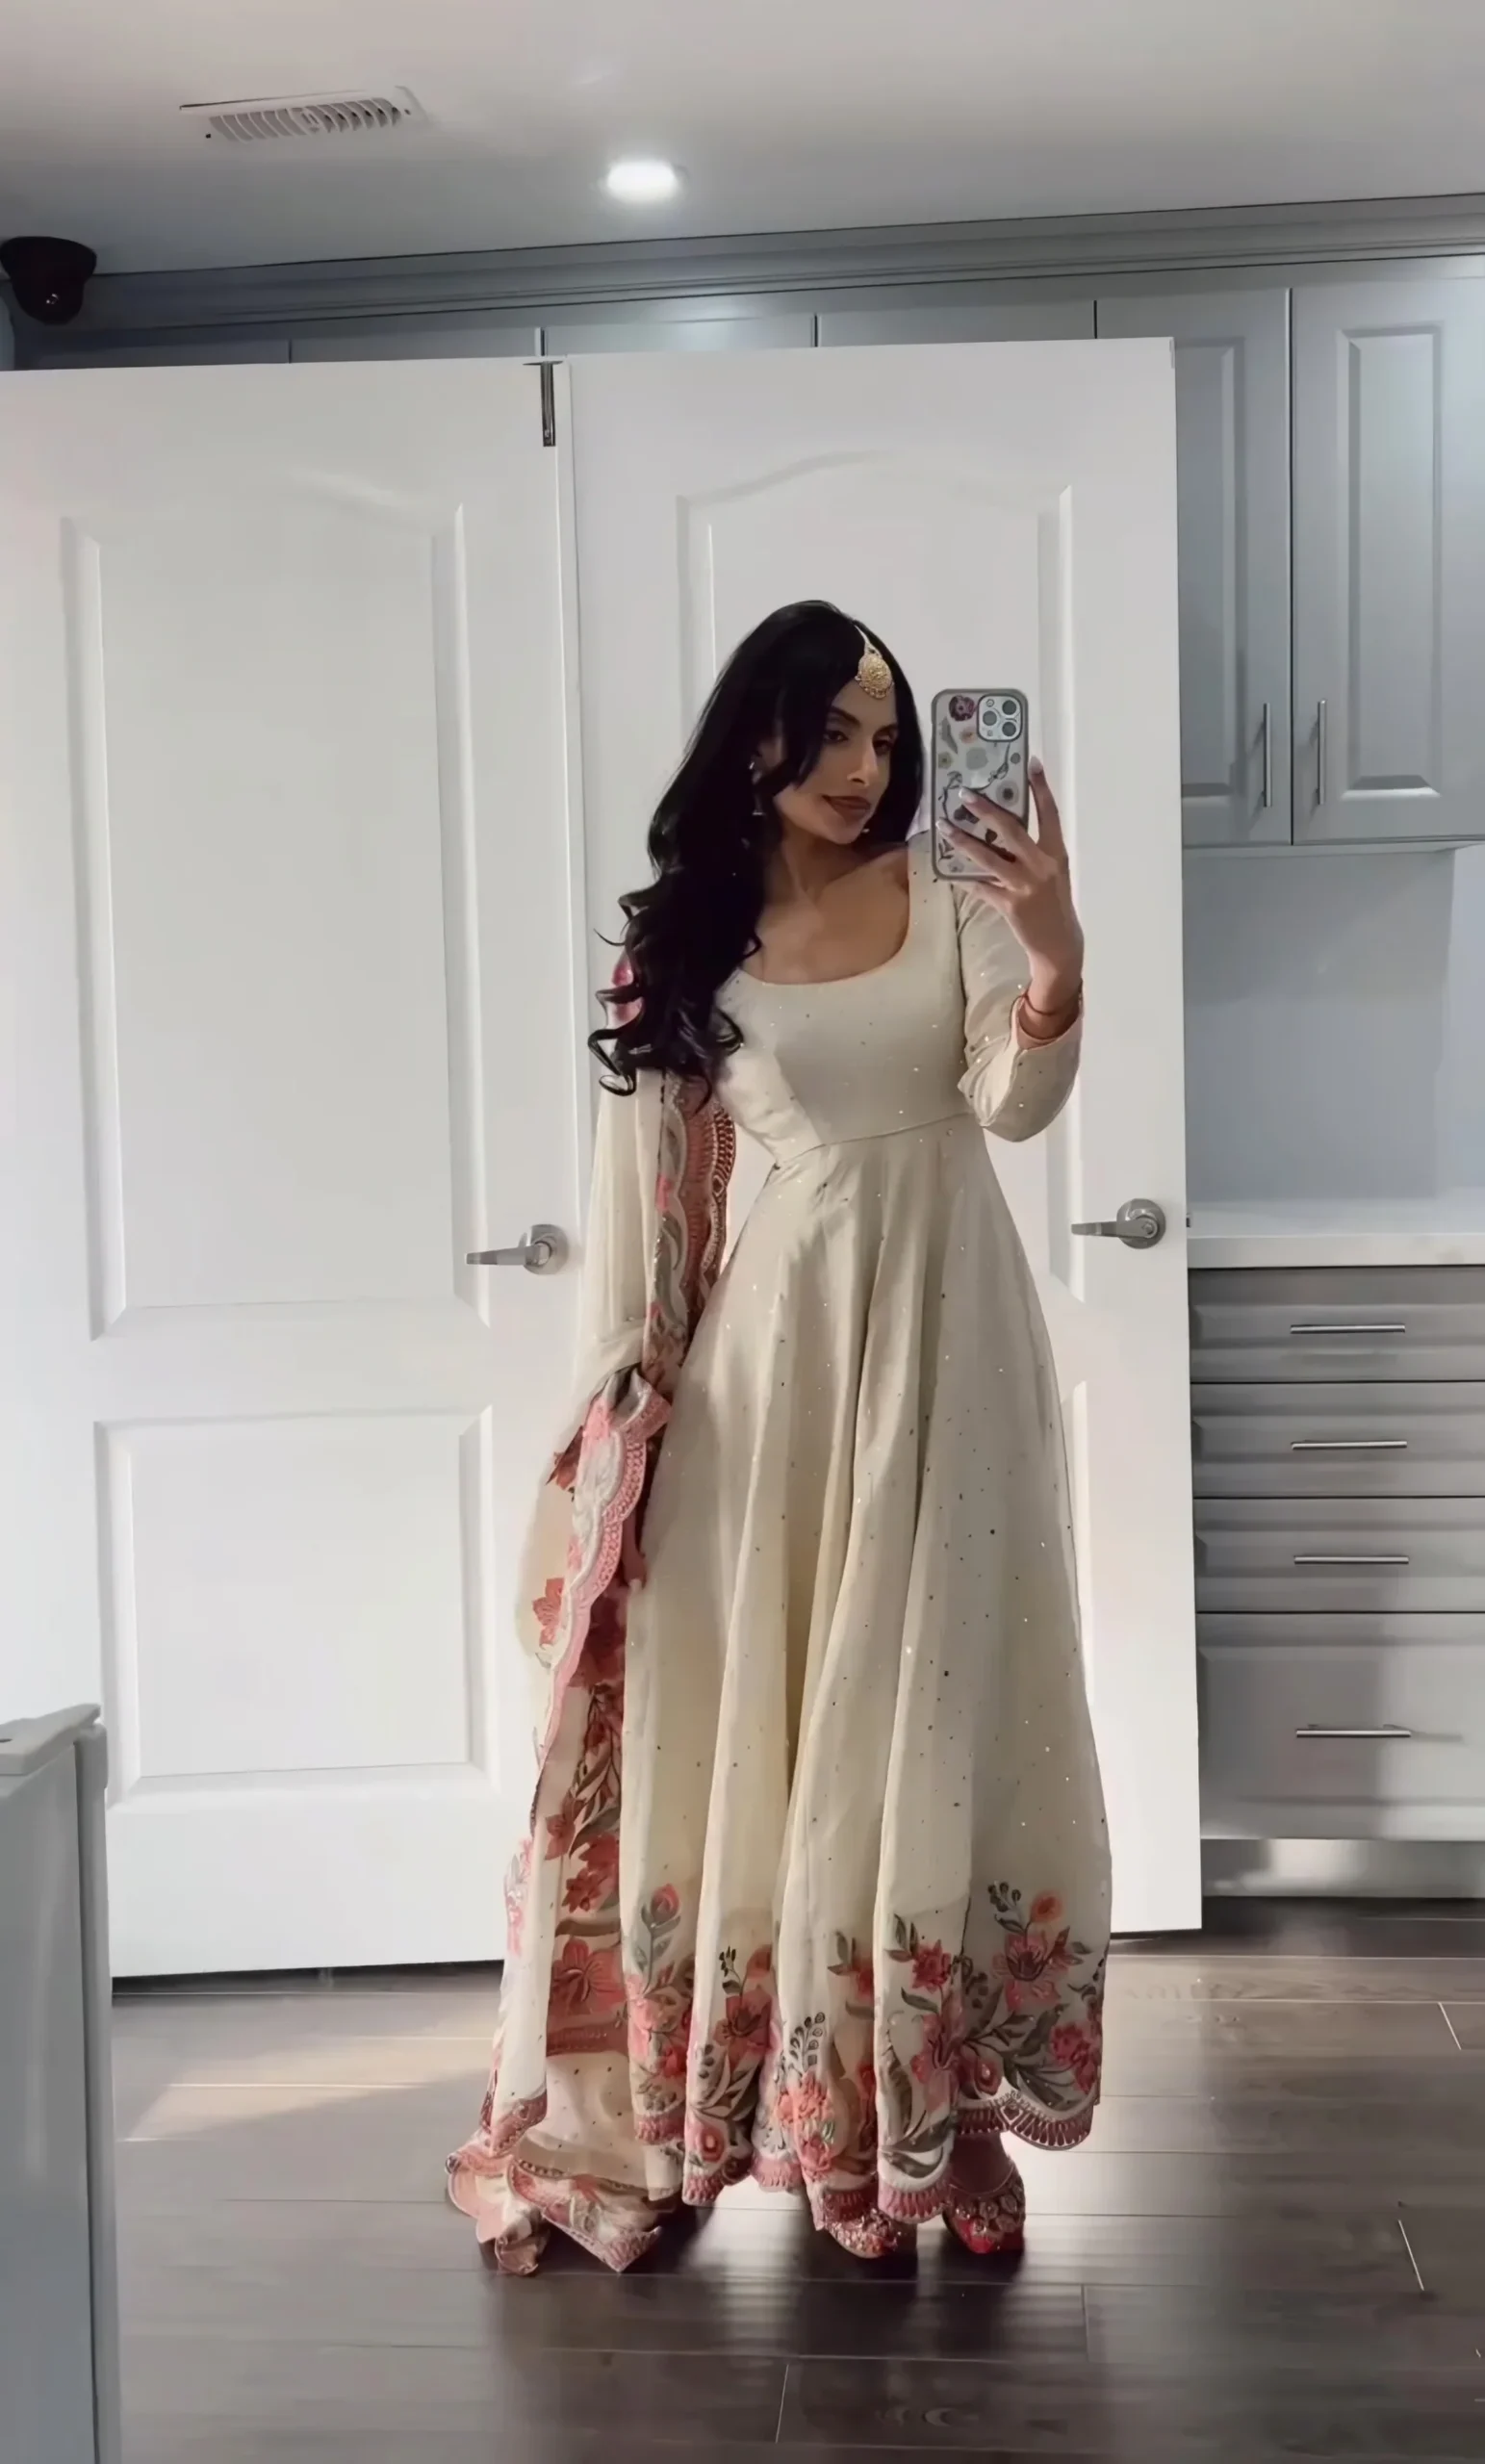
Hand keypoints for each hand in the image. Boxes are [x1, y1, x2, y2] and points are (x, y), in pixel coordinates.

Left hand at [948, 758, 1083, 1015]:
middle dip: (986, 810)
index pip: (1049, 814)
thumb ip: (1032, 851)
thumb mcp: (1052, 872)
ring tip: (944, 826)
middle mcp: (1042, 865)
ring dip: (963, 841)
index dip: (1041, 788)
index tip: (1031, 762)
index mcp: (1056, 853)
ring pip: (988, 857)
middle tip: (964, 793)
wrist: (1059, 944)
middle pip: (1011, 830)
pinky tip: (949, 872)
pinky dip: (965, 879)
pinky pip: (981, 887)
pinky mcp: (1009, 905)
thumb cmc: (1055, 903)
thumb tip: (1000, 828)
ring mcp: (1025, 885)